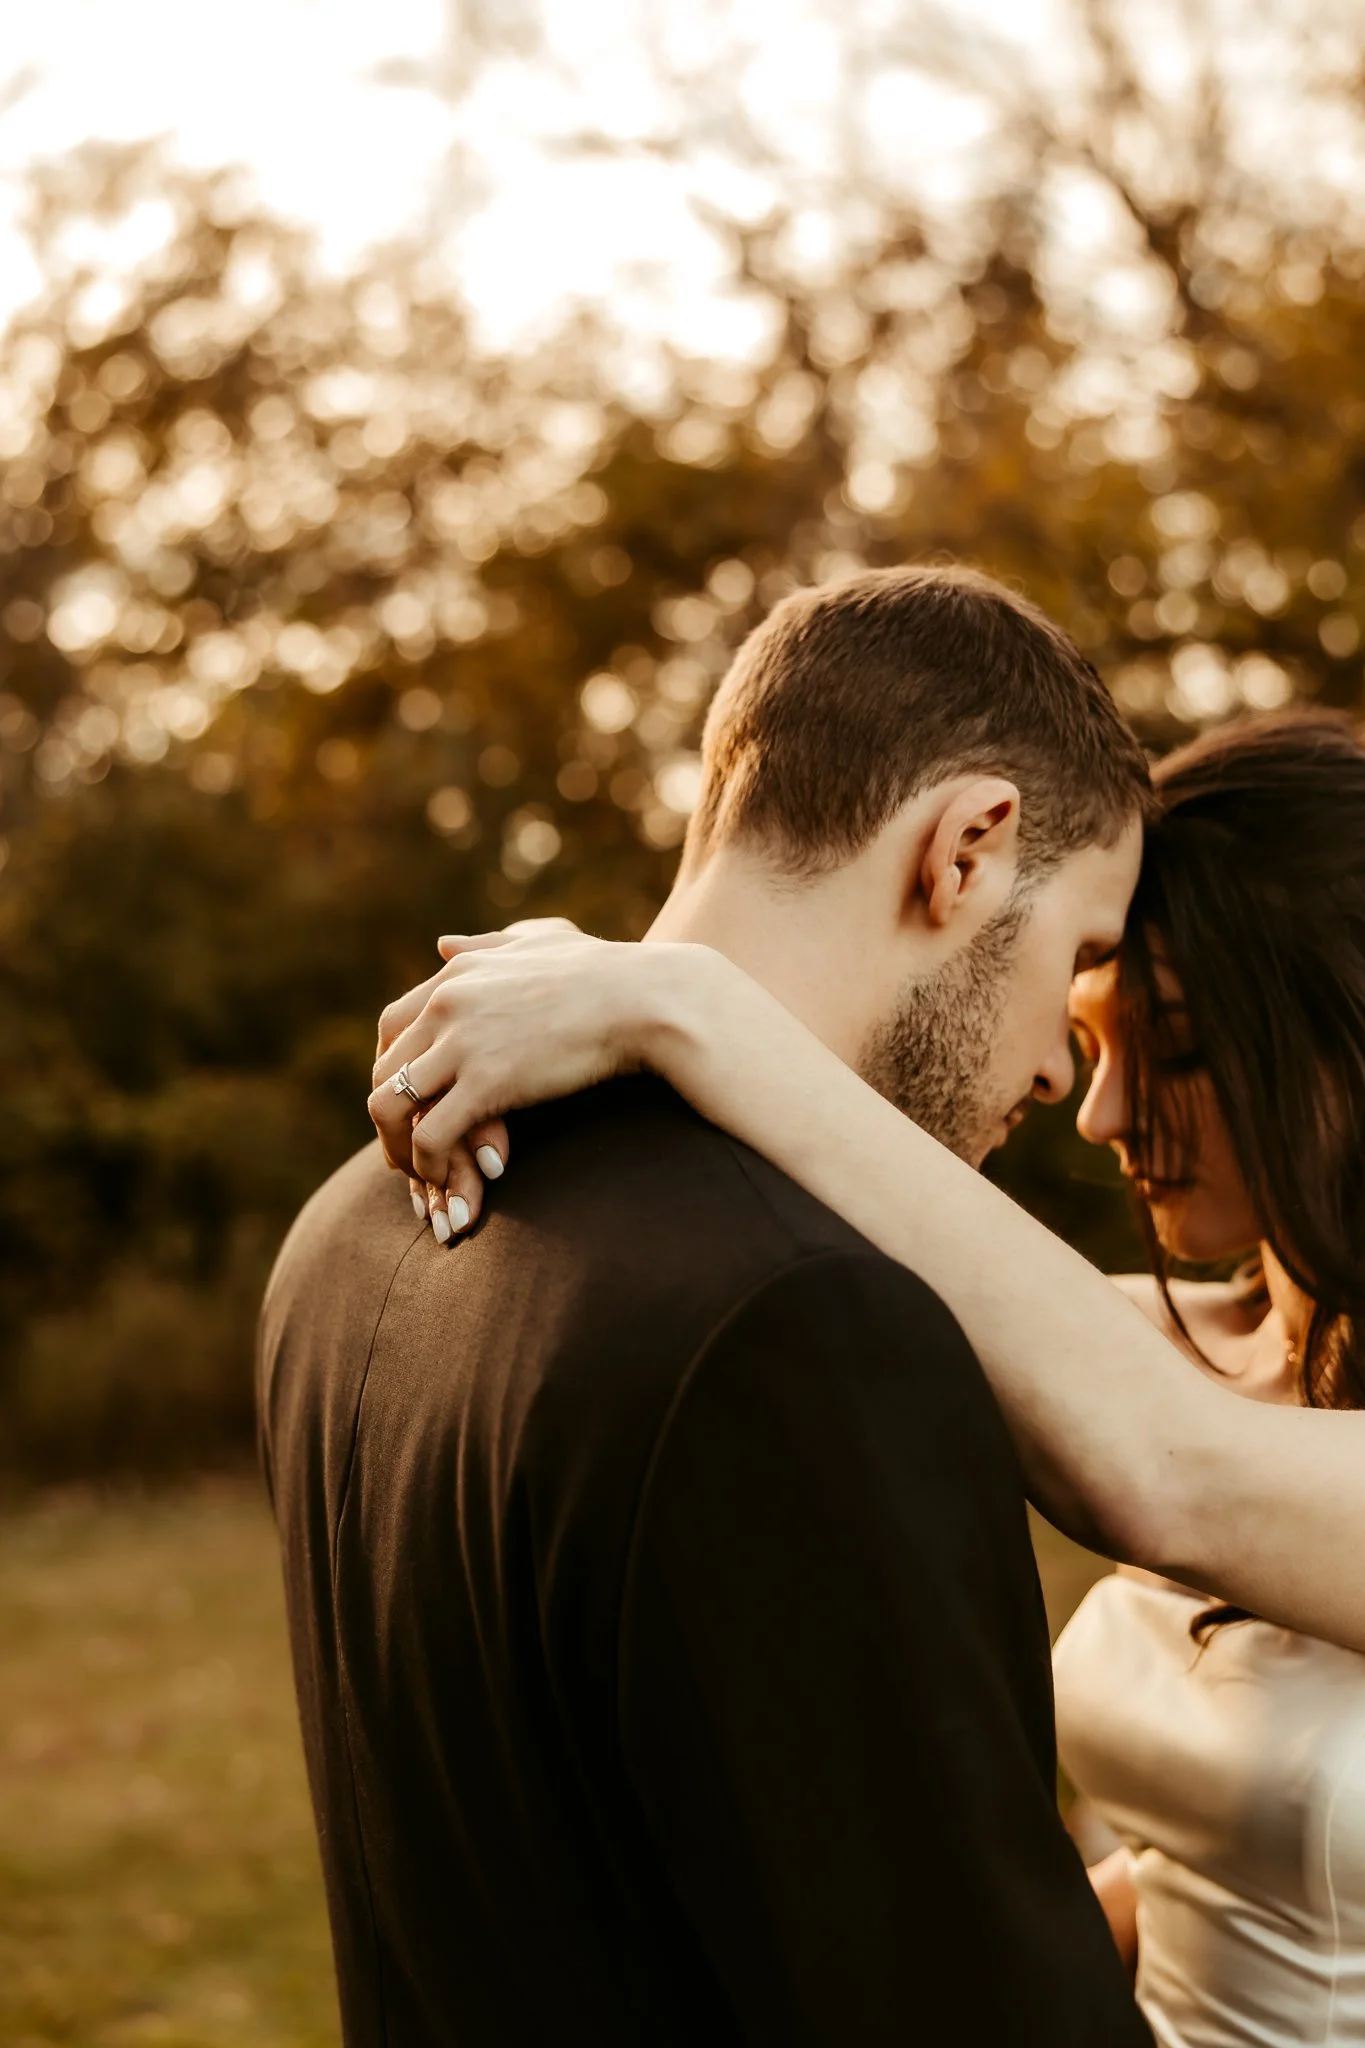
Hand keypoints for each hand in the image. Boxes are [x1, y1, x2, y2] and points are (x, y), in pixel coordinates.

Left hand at [369, 919, 674, 1238]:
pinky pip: (429, 1136)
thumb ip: (488, 944)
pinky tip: (455, 1182)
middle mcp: (446, 1002)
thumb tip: (443, 943)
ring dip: (400, 1149)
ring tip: (426, 1176)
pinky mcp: (487, 1082)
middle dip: (390, 1118)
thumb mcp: (539, 941)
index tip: (413, 1104)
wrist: (644, 997)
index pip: (392, 1027)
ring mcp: (462, 1042)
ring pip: (389, 1105)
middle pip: (384, 1070)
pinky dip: (430, 1166)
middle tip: (410, 1152)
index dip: (394, 1070)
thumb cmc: (608, 971)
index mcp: (457, 972)